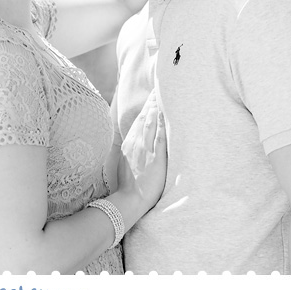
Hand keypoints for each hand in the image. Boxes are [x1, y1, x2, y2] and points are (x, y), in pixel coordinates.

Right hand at [119, 90, 166, 209]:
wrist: (130, 199)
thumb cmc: (129, 186)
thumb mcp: (126, 164)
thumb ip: (131, 152)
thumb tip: (135, 145)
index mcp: (129, 145)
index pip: (138, 122)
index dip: (145, 109)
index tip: (151, 98)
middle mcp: (135, 144)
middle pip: (144, 118)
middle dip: (151, 104)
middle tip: (158, 90)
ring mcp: (144, 150)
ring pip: (150, 124)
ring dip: (156, 109)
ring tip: (162, 96)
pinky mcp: (155, 158)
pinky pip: (159, 138)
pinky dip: (161, 124)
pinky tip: (164, 115)